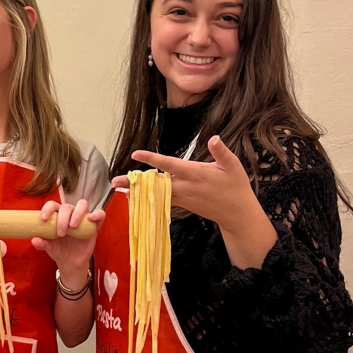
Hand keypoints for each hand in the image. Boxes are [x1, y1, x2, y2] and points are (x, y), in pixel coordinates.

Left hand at [31, 199, 104, 286]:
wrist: (71, 262)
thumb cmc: (59, 250)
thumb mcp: (49, 248)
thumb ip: (42, 244)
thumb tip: (34, 240)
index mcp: (57, 215)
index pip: (53, 205)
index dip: (47, 209)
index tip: (43, 219)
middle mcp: (70, 213)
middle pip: (67, 206)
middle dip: (62, 218)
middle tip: (60, 233)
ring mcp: (83, 218)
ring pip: (82, 205)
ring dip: (77, 213)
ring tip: (72, 226)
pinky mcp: (94, 225)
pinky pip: (99, 215)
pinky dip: (97, 214)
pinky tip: (91, 218)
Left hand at [131, 136, 276, 268]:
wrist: (237, 214)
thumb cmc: (236, 187)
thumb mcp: (233, 166)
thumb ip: (221, 151)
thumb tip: (214, 138)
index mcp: (195, 174)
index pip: (169, 165)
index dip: (152, 159)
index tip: (136, 154)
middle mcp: (185, 187)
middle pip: (155, 183)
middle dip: (135, 182)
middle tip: (115, 181)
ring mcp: (183, 198)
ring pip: (155, 193)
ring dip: (137, 190)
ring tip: (119, 187)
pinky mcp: (182, 204)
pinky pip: (161, 200)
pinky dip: (148, 197)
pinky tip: (136, 195)